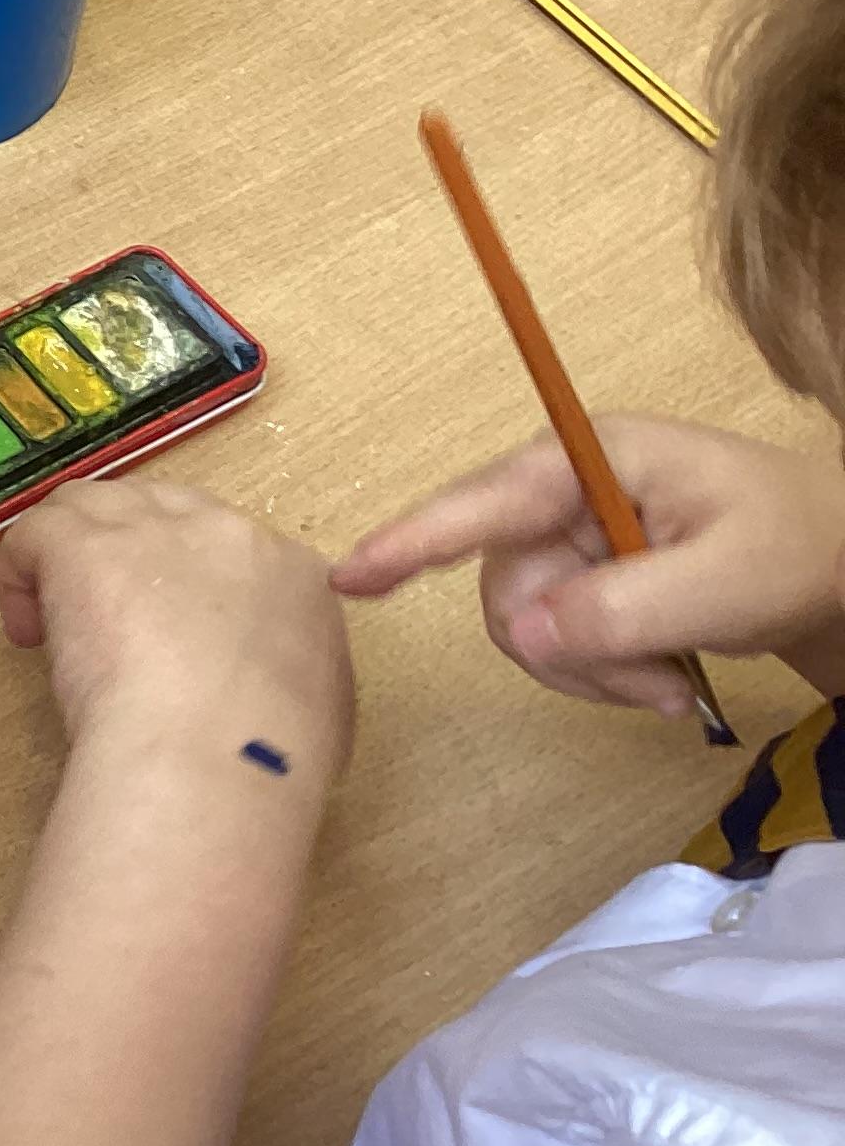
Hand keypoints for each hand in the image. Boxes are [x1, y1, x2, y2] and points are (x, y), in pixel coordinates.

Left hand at [0, 479, 353, 772]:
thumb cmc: (268, 759)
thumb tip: (260, 688)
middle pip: (159, 510)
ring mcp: (150, 530)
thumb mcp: (317, 713)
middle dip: (126, 554)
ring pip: (93, 506)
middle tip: (105, 619)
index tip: (165, 638)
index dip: (188, 587)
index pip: (228, 551)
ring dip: (68, 552)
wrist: (215, 750)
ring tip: (55, 620)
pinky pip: (35, 533)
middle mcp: (223, 533)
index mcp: (291, 573)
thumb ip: (290, 680)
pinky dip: (18, 576)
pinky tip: (24, 633)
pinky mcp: (83, 544)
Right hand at [332, 416, 844, 710]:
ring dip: (591, 670)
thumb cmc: (799, 545)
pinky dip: (597, 672)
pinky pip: (547, 638)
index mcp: (594, 458)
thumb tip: (523, 633)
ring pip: (524, 623)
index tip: (350, 576)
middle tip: (655, 687)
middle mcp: (563, 489)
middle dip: (573, 648)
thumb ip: (623, 608)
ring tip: (666, 685)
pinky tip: (655, 679)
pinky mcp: (576, 573)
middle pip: (506, 584)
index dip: (414, 539)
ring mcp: (567, 533)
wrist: (840, 562)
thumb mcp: (725, 582)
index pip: (486, 502)